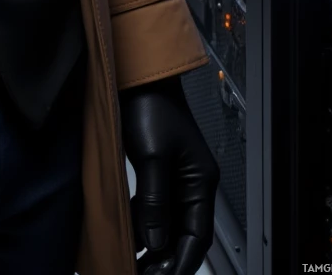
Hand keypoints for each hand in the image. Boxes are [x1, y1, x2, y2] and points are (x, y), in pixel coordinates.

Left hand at [119, 74, 218, 274]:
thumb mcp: (152, 155)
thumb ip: (155, 201)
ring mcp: (175, 178)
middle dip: (168, 259)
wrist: (137, 75)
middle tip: (144, 274)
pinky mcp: (158, 171)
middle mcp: (192, 183)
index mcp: (200, 181)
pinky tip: (131, 238)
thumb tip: (156, 242)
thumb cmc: (150, 106)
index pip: (198, 235)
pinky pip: (155, 209)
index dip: (183, 261)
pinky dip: (146, 226)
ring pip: (169, 224)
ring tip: (135, 264)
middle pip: (185, 234)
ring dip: (155, 245)